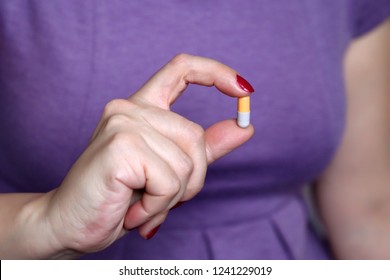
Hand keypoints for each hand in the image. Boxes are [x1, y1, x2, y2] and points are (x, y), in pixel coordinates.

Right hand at [44, 54, 253, 253]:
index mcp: (143, 108)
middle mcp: (130, 108)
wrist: (73, 224)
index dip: (217, 72)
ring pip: (185, 163)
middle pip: (195, 137)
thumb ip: (206, 148)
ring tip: (142, 207)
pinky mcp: (120, 145)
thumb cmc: (121, 198)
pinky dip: (158, 206)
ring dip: (171, 198)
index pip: (182, 69)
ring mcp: (123, 122)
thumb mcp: (171, 172)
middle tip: (159, 200)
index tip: (244, 91)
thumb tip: (246, 126)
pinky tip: (133, 212)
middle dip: (191, 181)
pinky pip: (169, 181)